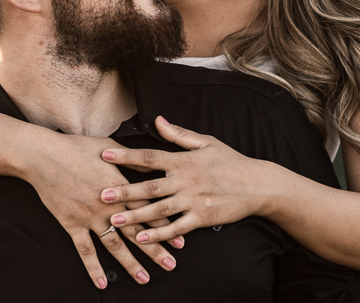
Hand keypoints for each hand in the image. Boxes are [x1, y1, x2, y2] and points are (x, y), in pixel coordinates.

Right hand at [25, 131, 179, 288]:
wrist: (44, 156)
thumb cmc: (76, 147)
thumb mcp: (110, 148)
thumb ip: (132, 160)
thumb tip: (152, 166)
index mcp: (121, 187)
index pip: (149, 210)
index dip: (166, 226)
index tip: (181, 240)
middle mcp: (109, 206)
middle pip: (137, 232)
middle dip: (156, 250)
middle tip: (171, 265)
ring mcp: (90, 217)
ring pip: (115, 246)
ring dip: (131, 263)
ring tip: (145, 278)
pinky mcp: (72, 224)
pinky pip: (85, 250)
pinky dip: (93, 268)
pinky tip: (102, 283)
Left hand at [99, 117, 267, 243]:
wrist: (258, 184)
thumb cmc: (231, 162)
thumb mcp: (206, 142)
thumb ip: (179, 134)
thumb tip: (158, 120)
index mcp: (184, 160)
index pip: (150, 156)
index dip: (126, 156)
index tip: (105, 155)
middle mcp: (186, 180)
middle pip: (149, 186)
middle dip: (124, 191)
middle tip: (101, 196)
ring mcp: (193, 200)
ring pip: (159, 210)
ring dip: (136, 216)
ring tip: (114, 221)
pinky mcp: (202, 218)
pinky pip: (176, 228)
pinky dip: (159, 235)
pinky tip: (143, 239)